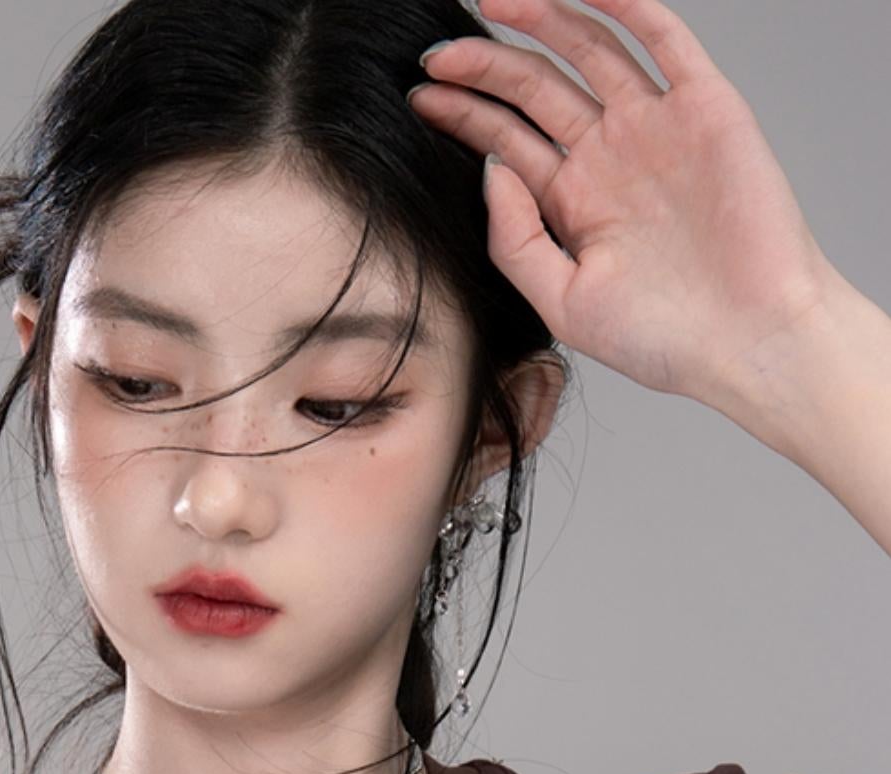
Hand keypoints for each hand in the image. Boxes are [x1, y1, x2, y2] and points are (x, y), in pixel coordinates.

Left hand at [409, 0, 838, 408]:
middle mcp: (610, 157)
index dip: (463, 115)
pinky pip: (664, 37)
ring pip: (589, 51)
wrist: (749, 341)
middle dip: (486, 66)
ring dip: (542, 20)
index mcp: (574, 202)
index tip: (421, 98)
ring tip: (494, 0)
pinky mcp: (706, 107)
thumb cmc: (664, 339)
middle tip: (438, 54)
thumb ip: (515, 240)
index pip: (507, 139)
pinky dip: (626, 7)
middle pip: (536, 88)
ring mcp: (656, 127)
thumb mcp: (562, 302)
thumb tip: (490, 167)